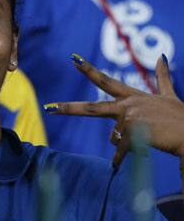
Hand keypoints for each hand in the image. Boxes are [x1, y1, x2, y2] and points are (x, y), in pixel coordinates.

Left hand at [44, 54, 183, 167]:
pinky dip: (120, 159)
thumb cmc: (181, 117)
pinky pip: (120, 150)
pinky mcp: (134, 133)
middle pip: (92, 108)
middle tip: (49, 107)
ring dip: (126, 142)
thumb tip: (162, 55)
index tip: (73, 59)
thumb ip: (162, 76)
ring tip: (146, 139)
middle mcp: (128, 105)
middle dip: (69, 108)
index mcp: (133, 96)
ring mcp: (130, 119)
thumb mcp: (168, 95)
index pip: (106, 81)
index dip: (89, 70)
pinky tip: (119, 165)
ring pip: (114, 137)